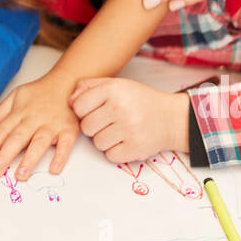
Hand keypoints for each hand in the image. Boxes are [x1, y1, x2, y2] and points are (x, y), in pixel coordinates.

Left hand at [0, 74, 79, 178]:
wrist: (68, 81)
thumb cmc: (41, 92)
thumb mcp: (18, 94)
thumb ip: (3, 111)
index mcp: (21, 112)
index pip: (3, 131)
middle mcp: (35, 119)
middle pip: (18, 138)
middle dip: (5, 155)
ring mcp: (52, 125)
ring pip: (39, 143)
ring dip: (29, 159)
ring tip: (20, 175)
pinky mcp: (69, 130)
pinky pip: (65, 145)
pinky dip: (60, 157)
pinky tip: (53, 169)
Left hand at [70, 78, 187, 163]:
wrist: (171, 117)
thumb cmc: (140, 101)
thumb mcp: (116, 84)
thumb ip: (89, 86)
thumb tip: (70, 101)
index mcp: (113, 89)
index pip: (78, 107)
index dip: (84, 111)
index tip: (95, 110)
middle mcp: (120, 108)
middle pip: (86, 127)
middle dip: (94, 126)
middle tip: (109, 122)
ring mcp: (129, 130)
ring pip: (97, 143)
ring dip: (105, 140)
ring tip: (120, 130)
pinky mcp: (136, 149)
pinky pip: (110, 156)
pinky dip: (116, 151)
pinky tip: (126, 140)